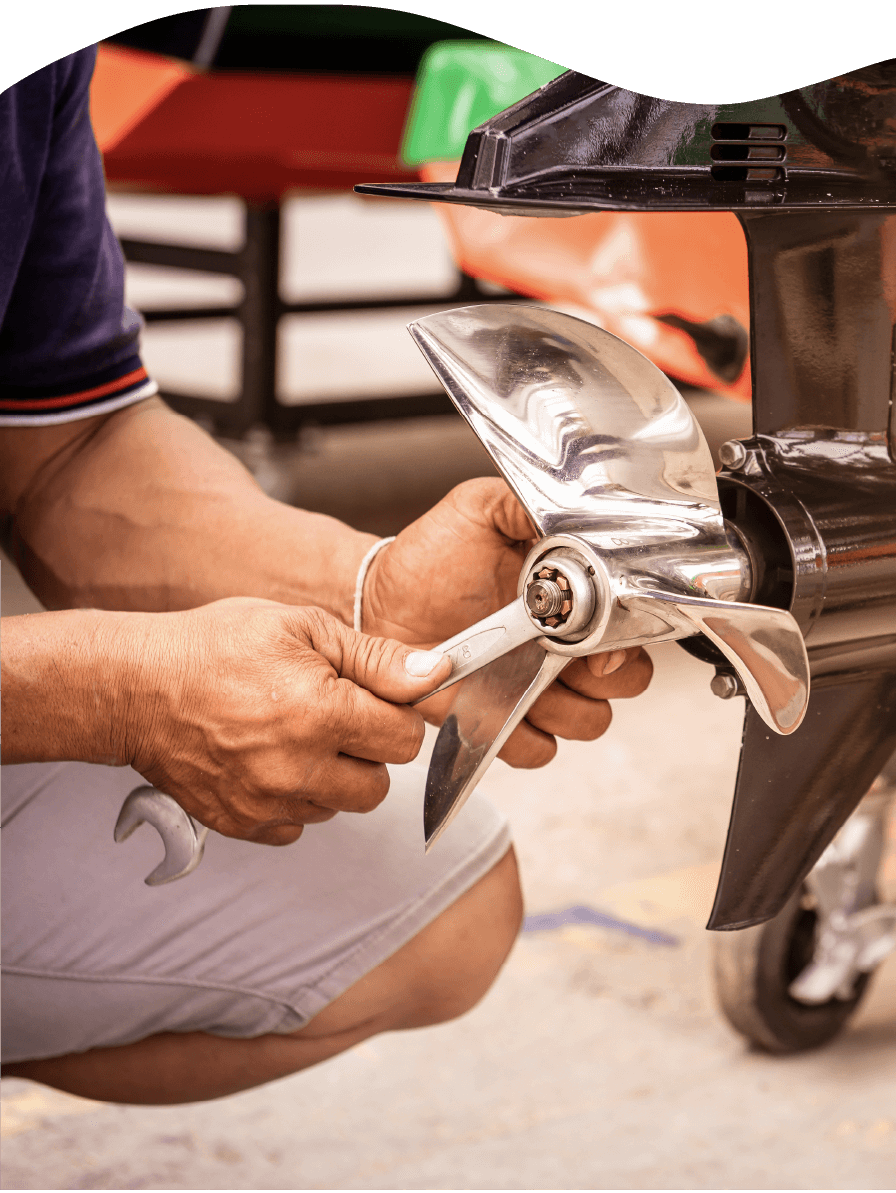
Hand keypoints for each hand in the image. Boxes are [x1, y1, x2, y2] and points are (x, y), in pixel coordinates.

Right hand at [118, 598, 450, 843]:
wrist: (138, 687)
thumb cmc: (219, 646)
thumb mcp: (304, 628)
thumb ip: (377, 657)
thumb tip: (436, 673)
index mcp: (321, 712)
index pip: (405, 739)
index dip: (394, 713)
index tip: (371, 698)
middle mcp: (298, 768)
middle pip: (380, 785)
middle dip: (368, 751)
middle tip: (332, 717)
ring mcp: (268, 803)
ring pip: (342, 807)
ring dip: (334, 777)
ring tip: (296, 735)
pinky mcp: (243, 824)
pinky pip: (301, 825)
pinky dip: (297, 800)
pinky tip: (271, 761)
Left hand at [363, 477, 652, 766]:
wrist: (381, 598)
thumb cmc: (430, 555)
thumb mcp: (480, 510)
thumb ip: (525, 506)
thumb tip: (569, 514)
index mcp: (573, 600)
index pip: (634, 629)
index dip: (625, 639)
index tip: (593, 635)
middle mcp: (564, 647)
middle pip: (625, 684)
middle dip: (604, 679)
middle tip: (562, 656)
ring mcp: (536, 687)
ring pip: (589, 722)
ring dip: (563, 708)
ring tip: (522, 676)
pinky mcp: (503, 721)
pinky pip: (537, 750)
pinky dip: (522, 736)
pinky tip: (495, 704)